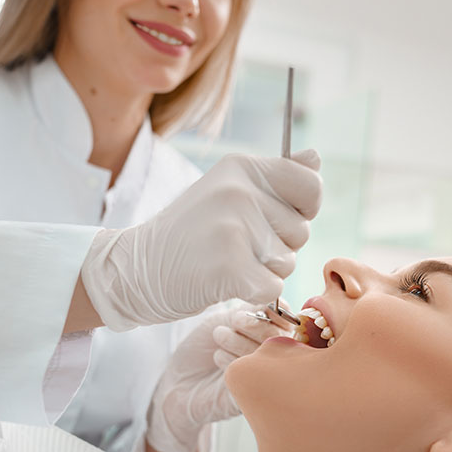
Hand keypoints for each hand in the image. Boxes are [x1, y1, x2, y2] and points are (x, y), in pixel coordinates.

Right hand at [80, 150, 320, 330]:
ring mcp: (234, 228)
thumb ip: (275, 176)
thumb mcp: (227, 191)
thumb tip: (315, 158)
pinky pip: (273, 288)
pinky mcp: (230, 267)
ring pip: (288, 262)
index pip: (311, 186)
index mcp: (242, 167)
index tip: (276, 220)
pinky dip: (254, 294)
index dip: (303, 210)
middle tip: (233, 245)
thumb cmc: (189, 233)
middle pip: (301, 231)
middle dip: (277, 246)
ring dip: (264, 271)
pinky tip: (224, 283)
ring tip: (226, 262)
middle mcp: (240, 191)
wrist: (136, 269)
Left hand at [146, 303, 294, 451]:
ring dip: (239, 339)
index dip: (279, 312)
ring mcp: (266, 378)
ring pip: (265, 355)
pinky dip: (234, 362)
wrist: (180, 381)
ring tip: (219, 335)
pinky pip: (253, 378)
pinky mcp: (256, 398)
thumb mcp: (226, 318)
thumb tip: (274, 301)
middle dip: (256, 323)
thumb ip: (252, 310)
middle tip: (235, 320)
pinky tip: (219, 358)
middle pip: (281, 336)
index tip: (262, 306)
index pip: (289, 320)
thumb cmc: (204, 346)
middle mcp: (275, 356)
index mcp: (273, 332)